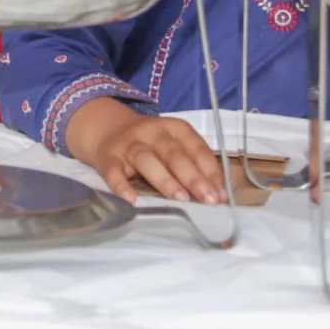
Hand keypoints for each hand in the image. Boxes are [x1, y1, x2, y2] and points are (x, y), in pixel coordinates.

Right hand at [67, 99, 228, 205]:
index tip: (222, 194)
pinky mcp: (108, 158)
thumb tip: (219, 195)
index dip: (211, 171)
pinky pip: (113, 171)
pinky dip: (121, 185)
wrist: (107, 130)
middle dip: (193, 177)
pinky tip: (131, 199)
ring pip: (147, 159)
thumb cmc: (151, 144)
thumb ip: (194, 166)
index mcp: (174, 128)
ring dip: (165, 179)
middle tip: (209, 200)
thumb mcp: (173, 145)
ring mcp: (129, 145)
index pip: (196, 147)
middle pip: (174, 154)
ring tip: (180, 199)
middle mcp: (152, 133)